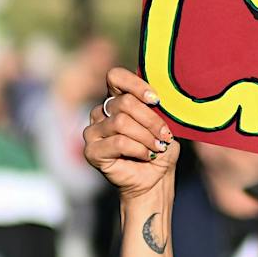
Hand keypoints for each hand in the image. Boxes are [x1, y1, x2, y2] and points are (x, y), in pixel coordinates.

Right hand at [84, 65, 178, 203]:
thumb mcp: (165, 122)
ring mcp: (93, 131)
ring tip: (158, 147)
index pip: (115, 77)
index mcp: (116, 99)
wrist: (156, 179)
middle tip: (165, 135)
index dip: (136, 85)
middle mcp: (100, 112)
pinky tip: (147, 155)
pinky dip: (138, 149)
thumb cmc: (160, 148)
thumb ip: (159, 107)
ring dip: (146, 136)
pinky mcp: (92, 151)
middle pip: (124, 103)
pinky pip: (118, 142)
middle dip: (151, 120)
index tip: (157, 100)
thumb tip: (163, 94)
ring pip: (121, 122)